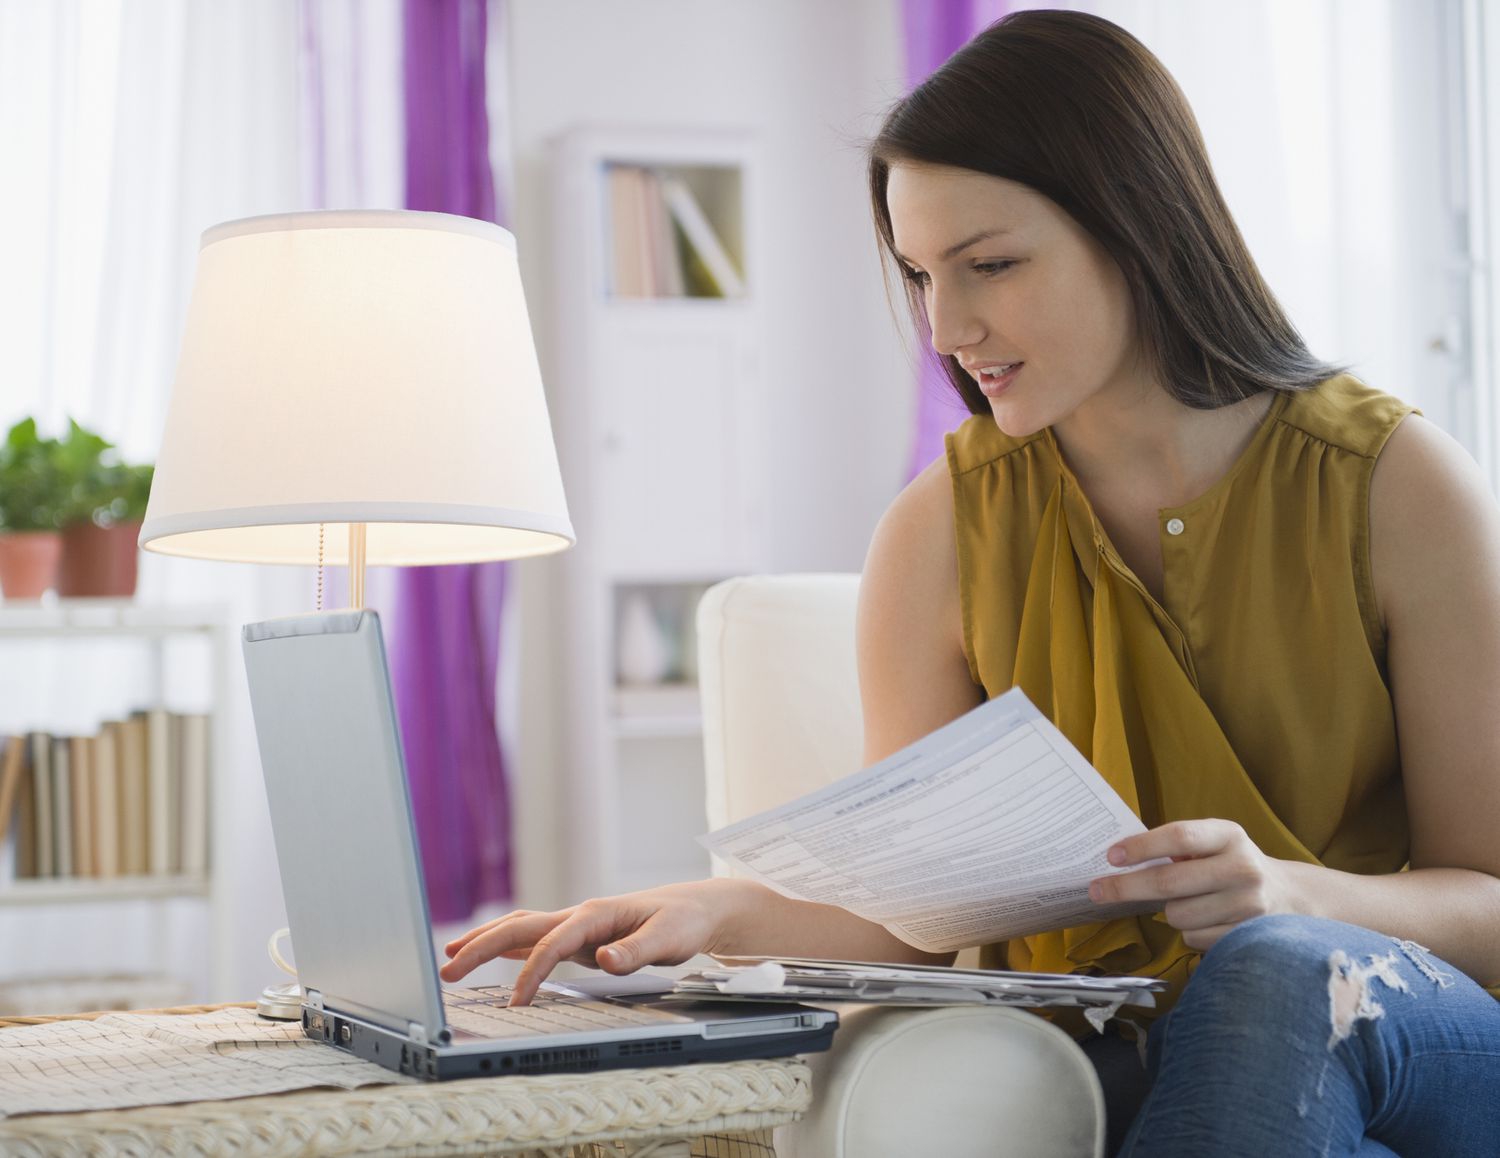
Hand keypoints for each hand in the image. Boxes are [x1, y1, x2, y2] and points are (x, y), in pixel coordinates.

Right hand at [439, 879, 738, 1004]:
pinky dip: (509, 945)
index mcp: (596, 913)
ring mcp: (577, 926)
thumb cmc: (683, 921)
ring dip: (486, 940)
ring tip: (452, 955)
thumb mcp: (669, 938)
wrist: (695, 908)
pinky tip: (491, 953)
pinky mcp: (580, 937)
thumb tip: (602, 958)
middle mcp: (580, 916)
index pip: (553, 943)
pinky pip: (535, 938)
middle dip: (482, 946)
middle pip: (521, 926)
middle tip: (447, 967)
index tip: (517, 1002)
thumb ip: (635, 951)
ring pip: (522, 928)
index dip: (532, 972)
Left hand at [1087, 819, 1305, 950]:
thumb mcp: (1214, 843)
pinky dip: (1190, 932)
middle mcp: (1243, 868)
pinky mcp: (1247, 937)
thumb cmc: (1231, 865)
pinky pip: (1194, 939)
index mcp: (1230, 836)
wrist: (1290, 897)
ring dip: (1169, 912)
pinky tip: (1207, 920)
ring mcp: (1248, 906)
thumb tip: (1121, 860)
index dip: (1142, 846)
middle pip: (1169, 882)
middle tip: (1096, 890)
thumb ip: (1179, 847)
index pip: (1179, 837)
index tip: (1111, 856)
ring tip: (1188, 901)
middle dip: (1126, 888)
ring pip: (1178, 915)